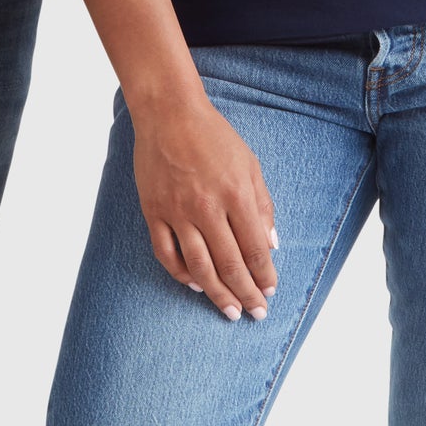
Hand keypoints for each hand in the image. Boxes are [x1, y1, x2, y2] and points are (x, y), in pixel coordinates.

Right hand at [131, 94, 278, 321]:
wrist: (168, 112)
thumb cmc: (213, 136)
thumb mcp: (249, 164)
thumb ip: (262, 204)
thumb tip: (271, 245)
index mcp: (235, 193)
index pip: (255, 248)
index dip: (264, 275)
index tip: (270, 291)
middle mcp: (207, 206)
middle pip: (230, 264)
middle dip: (246, 293)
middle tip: (255, 313)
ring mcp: (177, 211)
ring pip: (199, 267)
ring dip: (217, 294)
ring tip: (230, 311)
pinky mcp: (153, 211)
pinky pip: (167, 254)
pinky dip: (181, 275)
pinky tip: (195, 284)